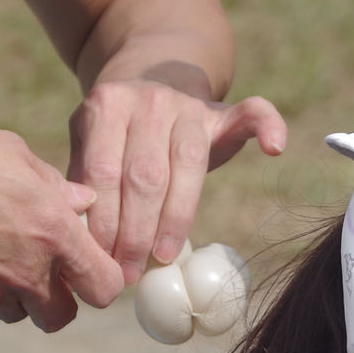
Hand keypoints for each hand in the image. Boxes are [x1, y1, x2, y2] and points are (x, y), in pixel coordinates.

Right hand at [0, 121, 124, 331]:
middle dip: (60, 299)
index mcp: (54, 233)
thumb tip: (81, 202)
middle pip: (63, 316)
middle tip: (47, 270)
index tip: (90, 264)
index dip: (102, 279)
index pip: (104, 286)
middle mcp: (28, 272)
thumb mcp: (8, 152)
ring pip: (20, 312)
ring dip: (19, 295)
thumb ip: (52, 183)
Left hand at [68, 80, 285, 283]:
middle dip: (136, 232)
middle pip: (145, 175)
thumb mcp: (89, 144)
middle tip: (129, 272)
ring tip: (163, 257)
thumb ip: (84, 179)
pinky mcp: (222, 110)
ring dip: (176, 218)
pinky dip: (267, 125)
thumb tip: (79, 235)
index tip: (104, 260)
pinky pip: (252, 112)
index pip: (104, 172)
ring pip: (187, 162)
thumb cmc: (118, 133)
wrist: (152, 79)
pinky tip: (274, 148)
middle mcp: (148, 100)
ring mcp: (188, 103)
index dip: (105, 222)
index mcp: (105, 106)